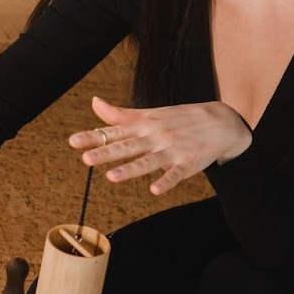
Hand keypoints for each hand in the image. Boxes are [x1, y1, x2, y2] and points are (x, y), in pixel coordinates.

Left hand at [68, 95, 251, 195]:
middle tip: (86, 159)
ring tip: (112, 177)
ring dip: (131, 169)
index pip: (114, 131)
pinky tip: (155, 190)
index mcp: (143, 126)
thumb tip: (94, 103)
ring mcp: (172, 150)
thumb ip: (120, 114)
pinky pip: (175, 174)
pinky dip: (166, 182)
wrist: (221, 121)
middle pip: (128, 146)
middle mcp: (155, 137)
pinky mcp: (188, 163)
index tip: (72, 141)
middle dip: (107, 153)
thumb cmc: (178, 119)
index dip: (93, 136)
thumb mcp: (149, 114)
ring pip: (148, 162)